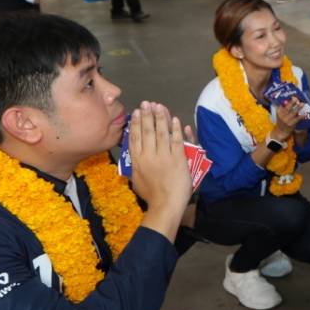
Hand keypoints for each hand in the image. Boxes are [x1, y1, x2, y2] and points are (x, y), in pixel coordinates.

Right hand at [127, 102, 191, 223]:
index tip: (136, 113)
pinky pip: (176, 140)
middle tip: (147, 103)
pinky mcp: (177, 159)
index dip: (136, 124)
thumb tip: (132, 159)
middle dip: (147, 115)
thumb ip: (134, 169)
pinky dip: (175, 129)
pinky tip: (175, 119)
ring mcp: (163, 156)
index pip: (135, 138)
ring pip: (161, 132)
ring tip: (159, 106)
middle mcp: (148, 156)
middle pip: (147, 131)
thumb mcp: (136, 181)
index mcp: (137, 162)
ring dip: (160, 117)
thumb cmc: (151, 196)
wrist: (166, 205)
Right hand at [272, 100, 301, 139]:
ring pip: (293, 112)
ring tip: (303, 104)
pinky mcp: (291, 124)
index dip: (288, 100)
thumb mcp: (280, 114)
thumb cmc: (282, 121)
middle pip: (287, 107)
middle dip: (292, 102)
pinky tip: (305, 114)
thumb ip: (283, 108)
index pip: (282, 103)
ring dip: (298, 107)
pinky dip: (301, 116)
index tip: (293, 96)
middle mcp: (282, 115)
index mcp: (279, 111)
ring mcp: (286, 119)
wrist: (280, 132)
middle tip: (297, 98)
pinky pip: (297, 119)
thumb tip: (287, 100)